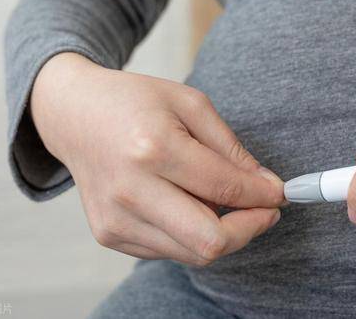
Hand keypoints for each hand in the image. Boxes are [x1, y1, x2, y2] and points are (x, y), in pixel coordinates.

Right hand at [31, 53, 283, 264]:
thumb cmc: (134, 101)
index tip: (281, 192)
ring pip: (193, 253)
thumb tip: (266, 187)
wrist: (74, 115)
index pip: (225, 188)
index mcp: (153, 148)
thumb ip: (231, 148)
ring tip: (225, 201)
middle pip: (209, 241)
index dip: (263, 196)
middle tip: (265, 210)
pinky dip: (192, 233)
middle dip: (250, 229)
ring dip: (223, 232)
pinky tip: (190, 204)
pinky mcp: (109, 235)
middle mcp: (130, 191)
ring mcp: (115, 219)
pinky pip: (170, 250)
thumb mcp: (191, 103)